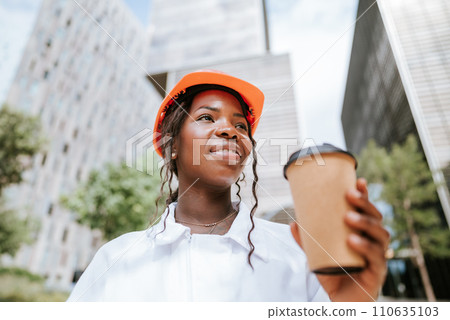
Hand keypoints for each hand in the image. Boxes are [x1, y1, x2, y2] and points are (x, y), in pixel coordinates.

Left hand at [290, 177, 389, 300]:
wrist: (342, 303)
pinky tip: (354, 240)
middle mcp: (374, 243)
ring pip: (380, 235)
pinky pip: (377, 257)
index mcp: (363, 234)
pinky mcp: (378, 273)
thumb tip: (293, 223)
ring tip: (348, 217)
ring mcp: (379, 257)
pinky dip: (365, 247)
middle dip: (365, 204)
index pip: (367, 211)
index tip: (359, 180)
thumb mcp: (317, 255)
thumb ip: (306, 241)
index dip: (365, 195)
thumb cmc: (334, 275)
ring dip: (365, 223)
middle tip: (350, 195)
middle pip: (376, 218)